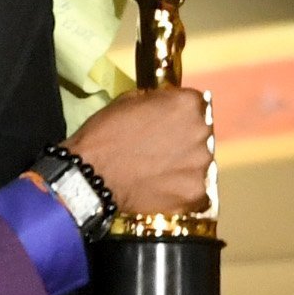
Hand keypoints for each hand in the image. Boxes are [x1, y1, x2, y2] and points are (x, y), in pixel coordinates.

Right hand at [66, 87, 211, 215]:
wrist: (90, 175)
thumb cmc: (104, 133)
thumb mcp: (127, 101)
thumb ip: (156, 101)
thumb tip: (166, 106)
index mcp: (187, 105)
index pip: (196, 105)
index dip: (179, 115)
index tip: (165, 124)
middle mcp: (202, 132)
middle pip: (201, 134)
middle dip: (185, 139)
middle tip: (159, 150)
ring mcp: (202, 165)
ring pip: (198, 163)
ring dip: (183, 165)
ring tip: (157, 172)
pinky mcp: (196, 193)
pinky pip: (194, 189)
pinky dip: (180, 190)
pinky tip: (160, 189)